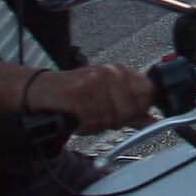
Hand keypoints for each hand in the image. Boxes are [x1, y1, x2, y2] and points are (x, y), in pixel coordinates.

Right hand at [37, 62, 154, 130]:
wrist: (42, 89)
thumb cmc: (75, 92)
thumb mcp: (105, 94)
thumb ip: (130, 108)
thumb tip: (152, 120)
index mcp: (118, 70)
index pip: (148, 91)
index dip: (142, 109)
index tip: (133, 115)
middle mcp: (109, 74)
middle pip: (132, 109)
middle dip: (121, 120)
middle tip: (103, 117)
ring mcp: (94, 84)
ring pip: (114, 118)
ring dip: (101, 124)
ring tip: (88, 116)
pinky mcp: (80, 97)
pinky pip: (95, 121)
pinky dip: (88, 126)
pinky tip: (80, 118)